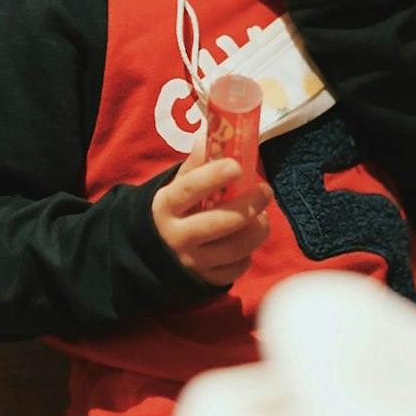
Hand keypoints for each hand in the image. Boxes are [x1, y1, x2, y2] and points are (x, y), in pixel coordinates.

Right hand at [152, 127, 271, 286]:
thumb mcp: (174, 188)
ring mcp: (192, 262)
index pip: (189, 189)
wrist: (149, 259)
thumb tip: (209, 134)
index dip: (213, 176)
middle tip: (265, 191)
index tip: (237, 165)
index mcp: (165, 207)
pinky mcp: (206, 281)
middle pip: (218, 223)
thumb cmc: (172, 214)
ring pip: (234, 248)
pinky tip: (247, 240)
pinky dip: (248, 253)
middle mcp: (176, 237)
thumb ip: (194, 165)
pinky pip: (237, 267)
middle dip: (248, 206)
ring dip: (256, 229)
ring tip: (262, 216)